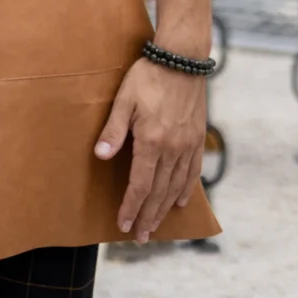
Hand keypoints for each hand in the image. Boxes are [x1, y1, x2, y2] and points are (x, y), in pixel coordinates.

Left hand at [95, 56, 206, 241]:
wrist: (181, 60)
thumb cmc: (147, 77)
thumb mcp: (123, 100)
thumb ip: (113, 131)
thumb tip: (100, 157)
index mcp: (152, 141)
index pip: (140, 184)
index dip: (131, 207)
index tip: (124, 224)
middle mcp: (173, 149)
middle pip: (159, 192)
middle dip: (148, 216)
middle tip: (140, 237)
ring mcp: (188, 145)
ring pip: (176, 186)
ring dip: (164, 209)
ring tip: (156, 226)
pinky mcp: (197, 139)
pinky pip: (192, 172)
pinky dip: (185, 190)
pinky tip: (179, 201)